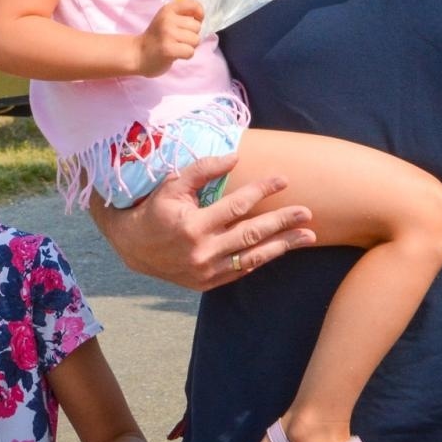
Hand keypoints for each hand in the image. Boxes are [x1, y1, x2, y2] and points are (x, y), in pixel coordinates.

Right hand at [87, 154, 315, 291]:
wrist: (133, 246)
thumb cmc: (155, 208)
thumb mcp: (173, 184)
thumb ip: (204, 169)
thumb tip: (236, 157)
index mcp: (193, 225)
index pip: (237, 205)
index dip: (262, 190)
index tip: (283, 180)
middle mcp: (202, 251)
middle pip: (251, 234)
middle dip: (282, 222)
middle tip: (307, 212)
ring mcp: (206, 271)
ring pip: (252, 258)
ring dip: (283, 246)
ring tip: (309, 237)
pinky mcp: (208, 283)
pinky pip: (242, 270)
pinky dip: (262, 259)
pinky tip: (281, 248)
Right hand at [136, 0, 202, 76]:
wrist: (137, 54)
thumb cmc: (156, 38)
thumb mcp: (166, 19)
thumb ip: (182, 15)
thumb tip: (201, 16)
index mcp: (168, 9)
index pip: (193, 4)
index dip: (199, 14)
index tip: (195, 21)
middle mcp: (167, 19)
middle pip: (197, 27)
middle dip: (192, 35)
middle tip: (179, 39)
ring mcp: (167, 34)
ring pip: (195, 40)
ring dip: (189, 46)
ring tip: (177, 46)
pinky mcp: (168, 49)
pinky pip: (190, 52)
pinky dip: (186, 55)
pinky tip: (175, 54)